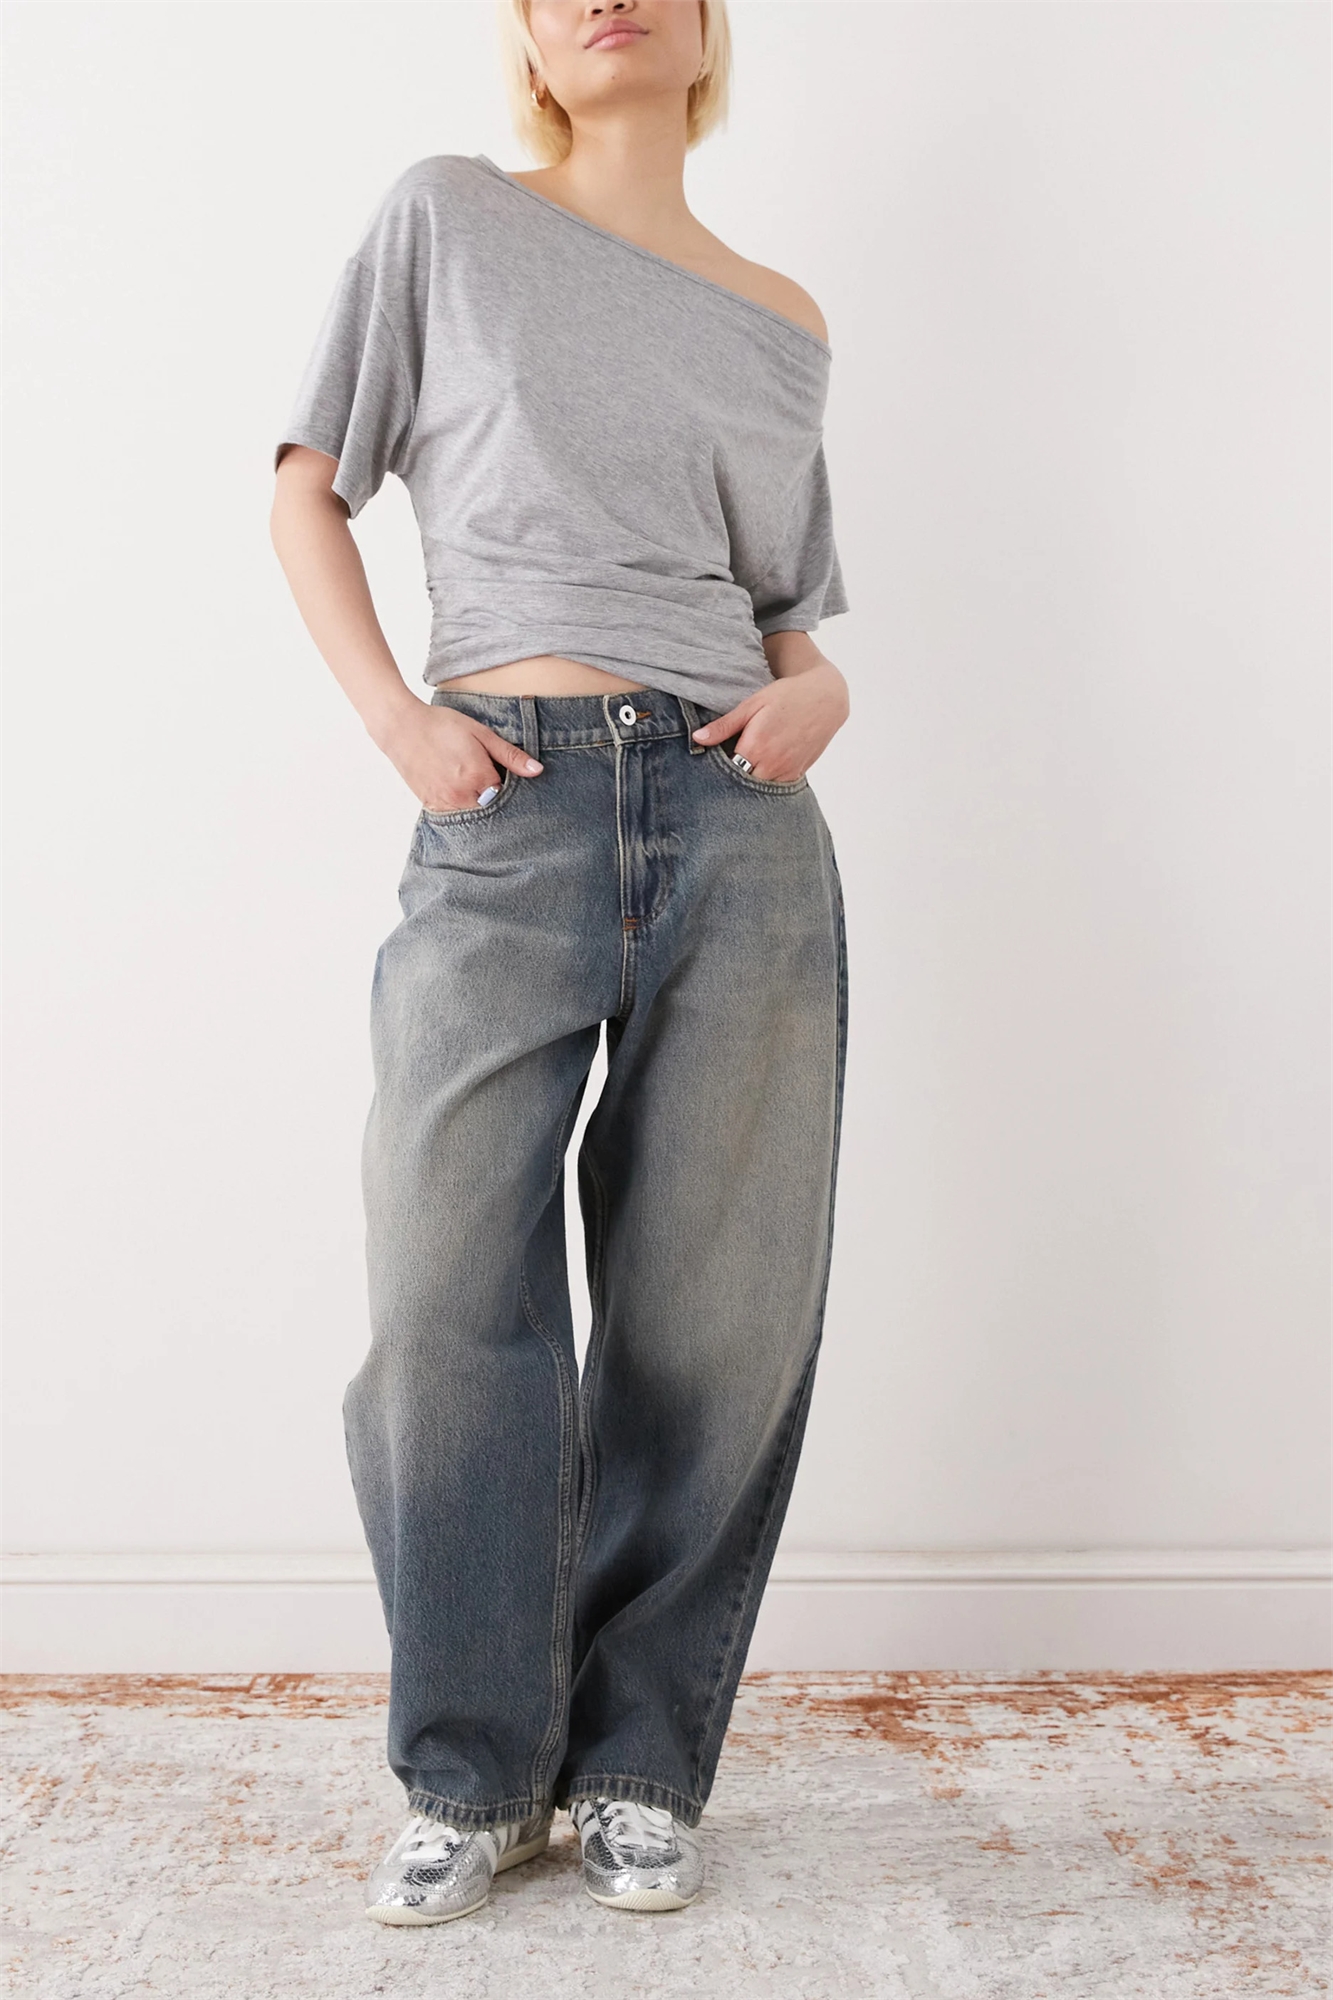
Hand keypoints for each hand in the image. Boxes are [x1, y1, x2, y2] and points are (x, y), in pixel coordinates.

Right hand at [374, 701, 542, 810]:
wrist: (402, 727)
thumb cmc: (442, 725)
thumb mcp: (481, 734)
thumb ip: (510, 755)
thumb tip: (537, 771)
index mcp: (479, 777)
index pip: (506, 792)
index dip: (504, 780)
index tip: (496, 769)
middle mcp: (462, 795)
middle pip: (490, 805)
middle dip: (491, 793)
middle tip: (479, 771)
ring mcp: (445, 803)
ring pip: (473, 811)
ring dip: (475, 799)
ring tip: (464, 775)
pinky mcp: (431, 805)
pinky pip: (454, 812)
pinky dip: (458, 803)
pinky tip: (452, 782)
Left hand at [690, 658, 848, 782]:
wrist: (826, 698)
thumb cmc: (787, 696)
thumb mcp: (752, 705)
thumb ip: (724, 726)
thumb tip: (698, 738)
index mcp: (756, 747)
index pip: (726, 771)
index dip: (718, 767)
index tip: (714, 759)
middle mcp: (772, 764)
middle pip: (741, 783)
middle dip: (733, 775)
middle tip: (729, 761)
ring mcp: (787, 771)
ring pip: (758, 786)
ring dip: (750, 778)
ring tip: (747, 761)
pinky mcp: (798, 773)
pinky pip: (775, 785)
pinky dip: (766, 779)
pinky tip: (763, 763)